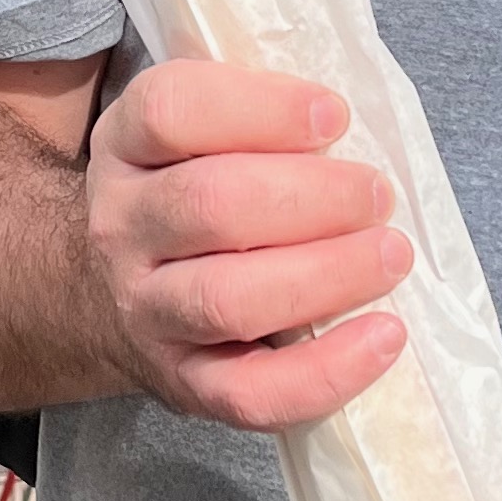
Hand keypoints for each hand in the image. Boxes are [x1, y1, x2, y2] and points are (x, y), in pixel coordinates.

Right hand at [80, 60, 411, 429]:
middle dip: (313, 197)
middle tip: (377, 195)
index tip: (335, 116)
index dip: (260, 108)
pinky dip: (325, 372)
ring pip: (228, 298)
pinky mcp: (182, 383)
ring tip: (390, 256)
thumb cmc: (192, 197)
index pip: (170, 110)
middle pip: (211, 204)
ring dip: (326, 274)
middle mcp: (121, 227)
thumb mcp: (194, 136)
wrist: (111, 297)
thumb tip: (347, 120)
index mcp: (125, 146)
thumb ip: (256, 115)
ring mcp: (145, 311)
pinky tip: (384, 338)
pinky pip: (249, 392)